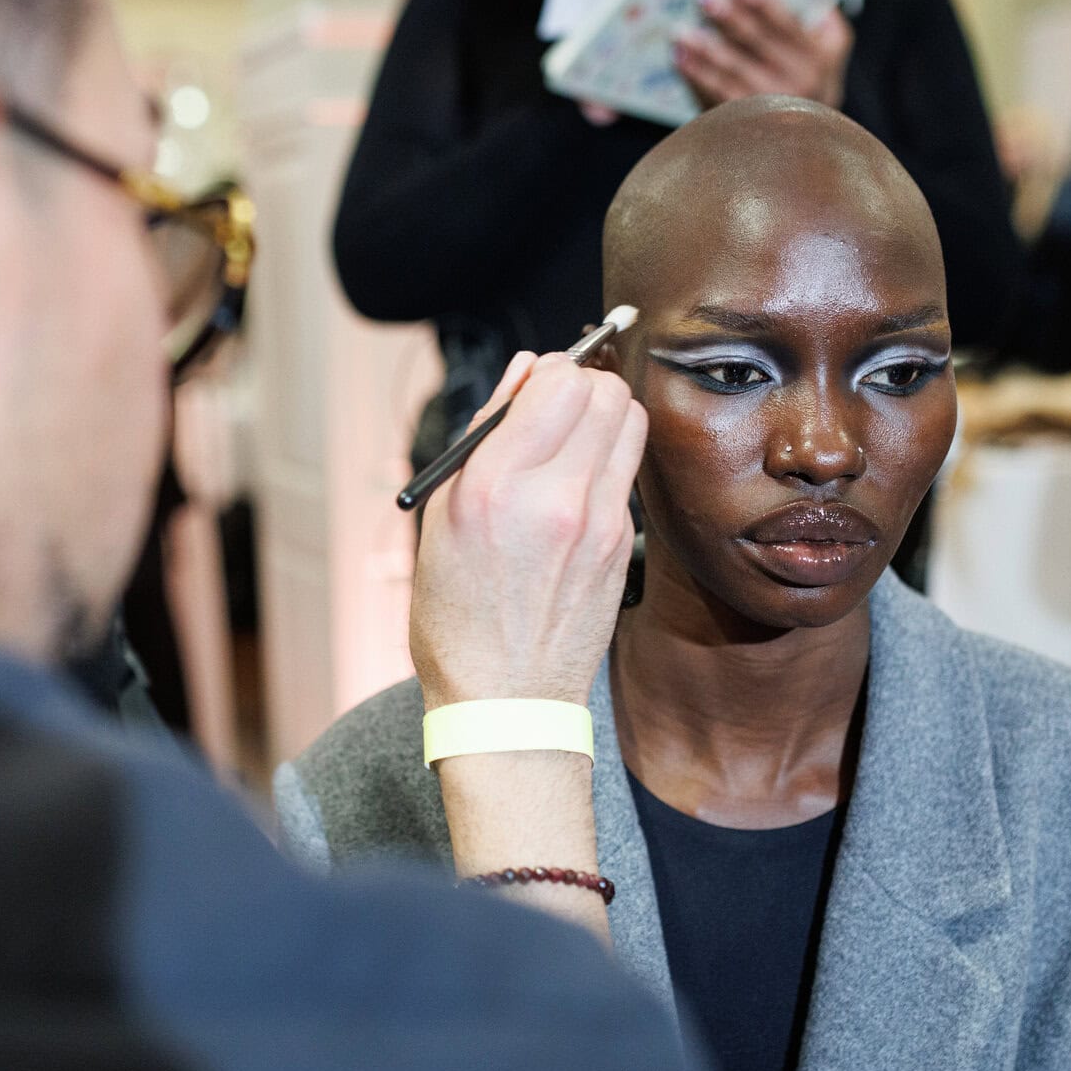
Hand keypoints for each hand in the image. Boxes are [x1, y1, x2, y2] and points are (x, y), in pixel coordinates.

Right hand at [409, 351, 645, 711]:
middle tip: (559, 407)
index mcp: (493, 485)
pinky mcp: (622, 544)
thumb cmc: (458, 616)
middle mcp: (553, 497)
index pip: (559, 380)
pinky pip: (627, 472)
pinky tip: (577, 490)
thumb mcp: (440, 518)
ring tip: (573, 442)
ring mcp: (598, 523)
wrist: (505, 700)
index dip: (550, 371)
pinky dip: (607, 463)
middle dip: (585, 385)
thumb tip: (522, 374)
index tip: (536, 386)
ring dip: (605, 416)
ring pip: (631, 422)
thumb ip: (482, 436)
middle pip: (606, 391)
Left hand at [675, 0, 853, 109]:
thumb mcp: (831, 54)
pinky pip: (716, 96)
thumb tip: (814, 0)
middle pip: (755, 45)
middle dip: (728, 20)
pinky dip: (696, 76)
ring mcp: (770, 107)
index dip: (762, 4)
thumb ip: (826, 25)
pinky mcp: (745, 124)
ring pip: (732, 73)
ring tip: (681, 31)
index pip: (787, 25)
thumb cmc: (810, 82)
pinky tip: (680, 58)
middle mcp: (797, 84)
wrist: (806, 141)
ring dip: (704, 50)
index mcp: (817, 59)